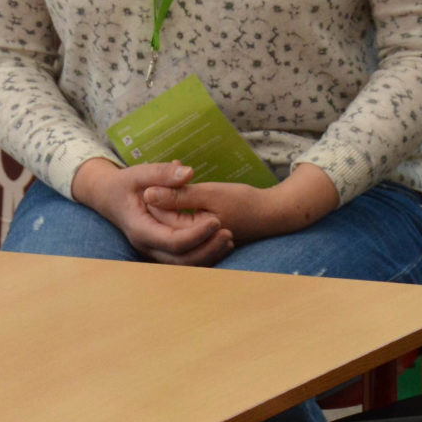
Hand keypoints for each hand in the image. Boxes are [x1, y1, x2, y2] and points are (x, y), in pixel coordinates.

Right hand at [71, 159, 232, 266]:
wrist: (109, 197)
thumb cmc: (124, 184)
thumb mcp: (139, 173)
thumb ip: (162, 173)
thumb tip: (188, 172)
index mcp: (141, 229)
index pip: (173, 241)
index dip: (196, 234)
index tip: (216, 219)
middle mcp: (147, 246)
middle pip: (181, 260)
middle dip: (207, 249)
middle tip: (229, 232)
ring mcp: (155, 251)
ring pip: (185, 265)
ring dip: (209, 255)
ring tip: (229, 239)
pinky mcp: (162, 250)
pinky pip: (186, 260)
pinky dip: (205, 255)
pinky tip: (222, 243)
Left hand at [147, 163, 340, 247]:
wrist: (273, 214)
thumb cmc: (244, 202)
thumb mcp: (209, 194)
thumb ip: (179, 196)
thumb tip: (148, 194)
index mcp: (189, 236)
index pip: (160, 217)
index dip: (156, 195)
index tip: (159, 175)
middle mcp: (190, 246)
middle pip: (163, 223)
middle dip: (161, 201)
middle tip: (164, 179)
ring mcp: (198, 246)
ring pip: (173, 226)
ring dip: (170, 207)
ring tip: (174, 185)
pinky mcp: (204, 241)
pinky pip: (184, 229)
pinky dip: (181, 214)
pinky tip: (183, 197)